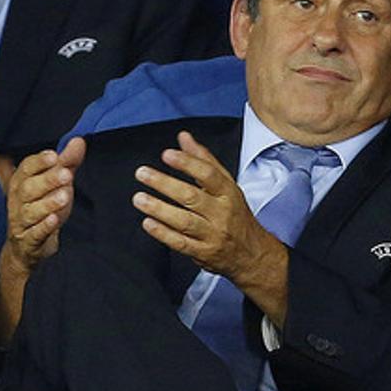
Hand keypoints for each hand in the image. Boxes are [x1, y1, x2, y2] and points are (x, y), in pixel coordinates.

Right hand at [0, 138, 86, 344]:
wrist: (30, 247)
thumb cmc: (44, 207)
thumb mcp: (58, 184)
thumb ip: (67, 163)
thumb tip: (79, 140)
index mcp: (22, 182)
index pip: (26, 169)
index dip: (39, 162)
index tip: (54, 156)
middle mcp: (17, 201)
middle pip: (28, 188)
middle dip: (47, 180)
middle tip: (66, 174)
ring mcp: (21, 222)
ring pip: (31, 211)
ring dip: (47, 203)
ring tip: (65, 196)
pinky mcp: (28, 241)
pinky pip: (34, 233)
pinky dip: (44, 227)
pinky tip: (55, 220)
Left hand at [132, 131, 289, 324]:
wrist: (251, 253)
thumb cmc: (235, 215)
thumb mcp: (226, 185)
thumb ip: (204, 160)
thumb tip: (184, 138)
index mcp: (228, 194)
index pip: (209, 175)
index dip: (187, 163)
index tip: (168, 154)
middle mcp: (221, 213)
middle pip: (192, 197)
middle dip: (165, 184)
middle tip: (143, 173)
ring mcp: (213, 235)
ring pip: (185, 221)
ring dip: (160, 209)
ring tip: (139, 198)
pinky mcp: (203, 253)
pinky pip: (181, 243)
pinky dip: (163, 233)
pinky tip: (148, 223)